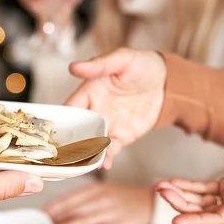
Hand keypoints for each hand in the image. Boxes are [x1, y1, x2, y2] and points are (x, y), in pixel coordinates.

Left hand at [43, 182, 153, 223]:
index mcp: (95, 190)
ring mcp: (111, 211)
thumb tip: (60, 212)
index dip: (52, 208)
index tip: (39, 216)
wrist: (151, 203)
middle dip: (54, 220)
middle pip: (73, 210)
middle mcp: (101, 199)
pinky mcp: (122, 223)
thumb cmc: (124, 198)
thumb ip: (83, 200)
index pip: (68, 199)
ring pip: (85, 220)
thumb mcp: (103, 192)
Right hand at [65, 48, 166, 168]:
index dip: (62, 121)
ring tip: (86, 163)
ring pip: (92, 143)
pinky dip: (106, 159)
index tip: (55, 133)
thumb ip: (99, 65)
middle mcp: (95, 110)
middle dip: (71, 144)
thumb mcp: (123, 59)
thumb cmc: (142, 65)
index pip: (70, 108)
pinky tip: (104, 164)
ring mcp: (108, 125)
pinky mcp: (121, 136)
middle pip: (78, 130)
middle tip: (66, 156)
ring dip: (87, 154)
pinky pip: (110, 150)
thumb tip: (74, 67)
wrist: (167, 82)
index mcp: (89, 92)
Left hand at [156, 148, 223, 223]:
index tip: (177, 220)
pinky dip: (188, 187)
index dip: (197, 220)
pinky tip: (173, 182)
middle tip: (162, 192)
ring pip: (200, 202)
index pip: (219, 219)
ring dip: (180, 195)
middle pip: (204, 212)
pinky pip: (204, 190)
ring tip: (161, 186)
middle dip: (181, 204)